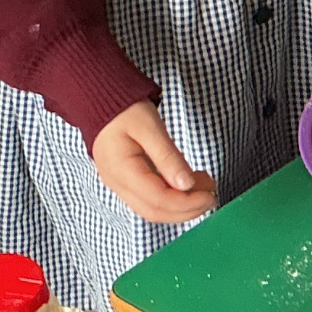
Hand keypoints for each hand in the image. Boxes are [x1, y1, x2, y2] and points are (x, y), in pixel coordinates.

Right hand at [90, 101, 217, 223]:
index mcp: (121, 170)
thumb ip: (168, 156)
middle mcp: (117, 183)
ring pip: (152, 208)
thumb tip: (187, 184)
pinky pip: (149, 197)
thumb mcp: (150, 127)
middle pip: (154, 211)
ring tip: (205, 186)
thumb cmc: (124, 109)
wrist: (100, 100)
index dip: (187, 203)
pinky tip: (188, 183)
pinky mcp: (125, 180)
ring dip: (180, 204)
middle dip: (186, 209)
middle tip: (211, 196)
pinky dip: (171, 195)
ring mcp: (119, 184)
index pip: (157, 199)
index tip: (210, 195)